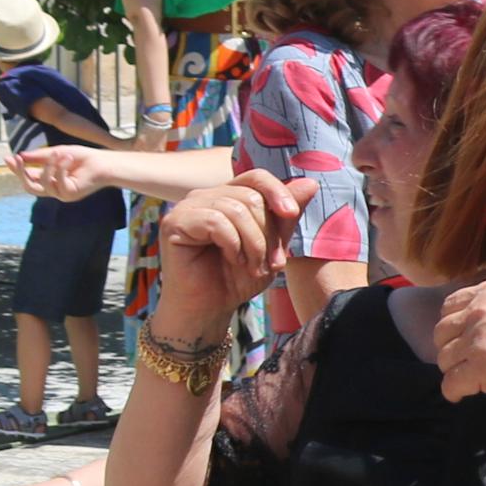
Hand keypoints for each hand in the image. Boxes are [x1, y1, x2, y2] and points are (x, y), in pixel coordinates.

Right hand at [8, 142, 116, 200]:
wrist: (103, 163)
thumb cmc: (82, 157)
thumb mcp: (56, 153)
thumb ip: (39, 156)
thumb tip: (19, 155)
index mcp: (49, 179)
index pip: (28, 177)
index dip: (17, 169)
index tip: (8, 158)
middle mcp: (53, 189)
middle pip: (29, 186)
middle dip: (20, 173)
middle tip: (17, 159)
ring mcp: (61, 193)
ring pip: (42, 184)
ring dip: (48, 166)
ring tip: (58, 153)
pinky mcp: (70, 194)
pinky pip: (57, 183)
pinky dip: (60, 168)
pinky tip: (67, 158)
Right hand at [145, 172, 303, 341]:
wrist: (210, 309)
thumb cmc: (237, 279)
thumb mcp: (271, 246)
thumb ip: (285, 216)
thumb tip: (310, 183)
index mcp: (227, 196)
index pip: (256, 177)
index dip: (277, 191)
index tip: (291, 214)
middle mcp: (205, 196)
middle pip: (250, 196)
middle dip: (268, 234)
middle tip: (270, 263)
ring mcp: (188, 207)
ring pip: (236, 209)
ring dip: (253, 244)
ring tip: (253, 268)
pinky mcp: (174, 222)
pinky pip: (216, 221)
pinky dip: (233, 244)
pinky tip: (232, 261)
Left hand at [433, 274, 485, 402]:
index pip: (452, 305)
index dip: (453, 324)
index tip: (460, 338)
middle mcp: (480, 310)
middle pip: (441, 331)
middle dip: (449, 347)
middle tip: (463, 362)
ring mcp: (477, 338)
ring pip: (444, 358)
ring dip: (454, 370)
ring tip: (467, 380)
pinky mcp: (480, 366)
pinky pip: (451, 382)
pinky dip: (453, 391)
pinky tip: (461, 395)